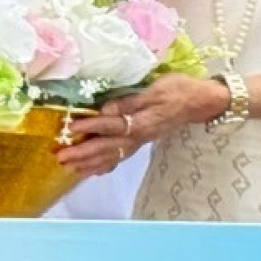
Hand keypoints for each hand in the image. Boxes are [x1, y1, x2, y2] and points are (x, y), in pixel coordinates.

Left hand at [55, 75, 230, 175]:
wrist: (199, 101)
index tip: (71, 128)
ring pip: (110, 156)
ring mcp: (139, 141)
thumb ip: (129, 101)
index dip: (90, 126)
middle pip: (106, 147)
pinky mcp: (141, 142)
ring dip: (89, 163)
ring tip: (69, 167)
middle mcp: (138, 136)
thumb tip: (106, 110)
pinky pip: (120, 158)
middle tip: (61, 157)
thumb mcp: (155, 89)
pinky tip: (93, 171)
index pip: (111, 125)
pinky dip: (105, 166)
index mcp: (142, 122)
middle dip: (82, 153)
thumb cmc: (178, 90)